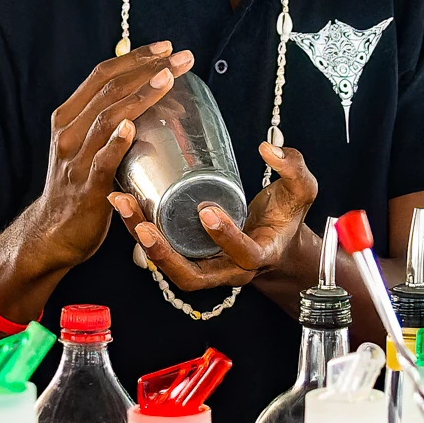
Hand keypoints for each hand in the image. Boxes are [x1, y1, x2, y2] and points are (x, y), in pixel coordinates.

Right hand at [27, 42, 193, 271]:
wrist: (52, 233)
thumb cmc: (78, 184)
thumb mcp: (86, 144)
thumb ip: (108, 120)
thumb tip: (151, 95)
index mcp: (69, 117)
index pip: (102, 75)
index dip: (134, 58)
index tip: (166, 47)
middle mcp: (69, 133)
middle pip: (108, 90)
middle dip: (147, 70)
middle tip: (181, 58)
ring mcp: (75, 160)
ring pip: (107, 119)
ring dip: (139, 96)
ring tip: (167, 80)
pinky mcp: (85, 189)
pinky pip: (101, 162)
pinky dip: (116, 142)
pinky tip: (131, 127)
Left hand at [108, 142, 316, 293]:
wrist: (275, 243)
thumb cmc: (285, 216)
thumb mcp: (301, 191)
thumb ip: (293, 168)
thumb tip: (268, 147)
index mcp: (258, 256)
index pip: (243, 254)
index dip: (226, 236)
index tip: (208, 210)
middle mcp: (228, 270)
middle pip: (190, 275)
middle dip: (163, 253)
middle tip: (142, 225)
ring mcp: (205, 269)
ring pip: (168, 268)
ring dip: (142, 242)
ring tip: (122, 205)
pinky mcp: (188, 258)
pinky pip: (161, 255)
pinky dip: (138, 233)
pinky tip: (123, 203)